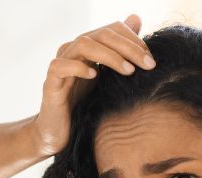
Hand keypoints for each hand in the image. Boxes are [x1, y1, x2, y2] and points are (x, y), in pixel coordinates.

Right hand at [31, 14, 155, 155]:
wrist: (60, 133)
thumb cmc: (85, 106)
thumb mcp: (109, 78)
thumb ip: (121, 54)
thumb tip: (137, 20)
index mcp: (87, 48)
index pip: (112, 29)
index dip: (133, 39)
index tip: (151, 59)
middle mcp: (73, 51)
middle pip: (102, 34)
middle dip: (129, 47)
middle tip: (148, 64)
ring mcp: (60, 65)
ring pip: (84, 44)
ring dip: (110, 55)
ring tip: (128, 71)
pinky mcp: (50, 82)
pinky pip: (60, 66)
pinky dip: (79, 67)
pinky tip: (95, 76)